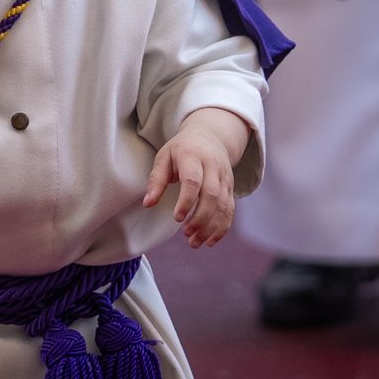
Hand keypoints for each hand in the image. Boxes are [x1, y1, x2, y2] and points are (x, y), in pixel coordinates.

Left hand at [143, 108, 249, 248]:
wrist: (210, 136)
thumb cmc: (181, 149)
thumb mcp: (164, 157)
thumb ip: (156, 180)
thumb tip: (147, 204)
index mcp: (193, 156)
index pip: (193, 181)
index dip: (186, 201)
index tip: (177, 218)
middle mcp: (213, 167)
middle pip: (211, 195)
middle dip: (200, 218)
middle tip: (185, 234)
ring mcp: (224, 178)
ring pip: (223, 205)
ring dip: (210, 227)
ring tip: (194, 242)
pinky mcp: (230, 188)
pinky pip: (230, 210)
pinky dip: (222, 228)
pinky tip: (209, 241)